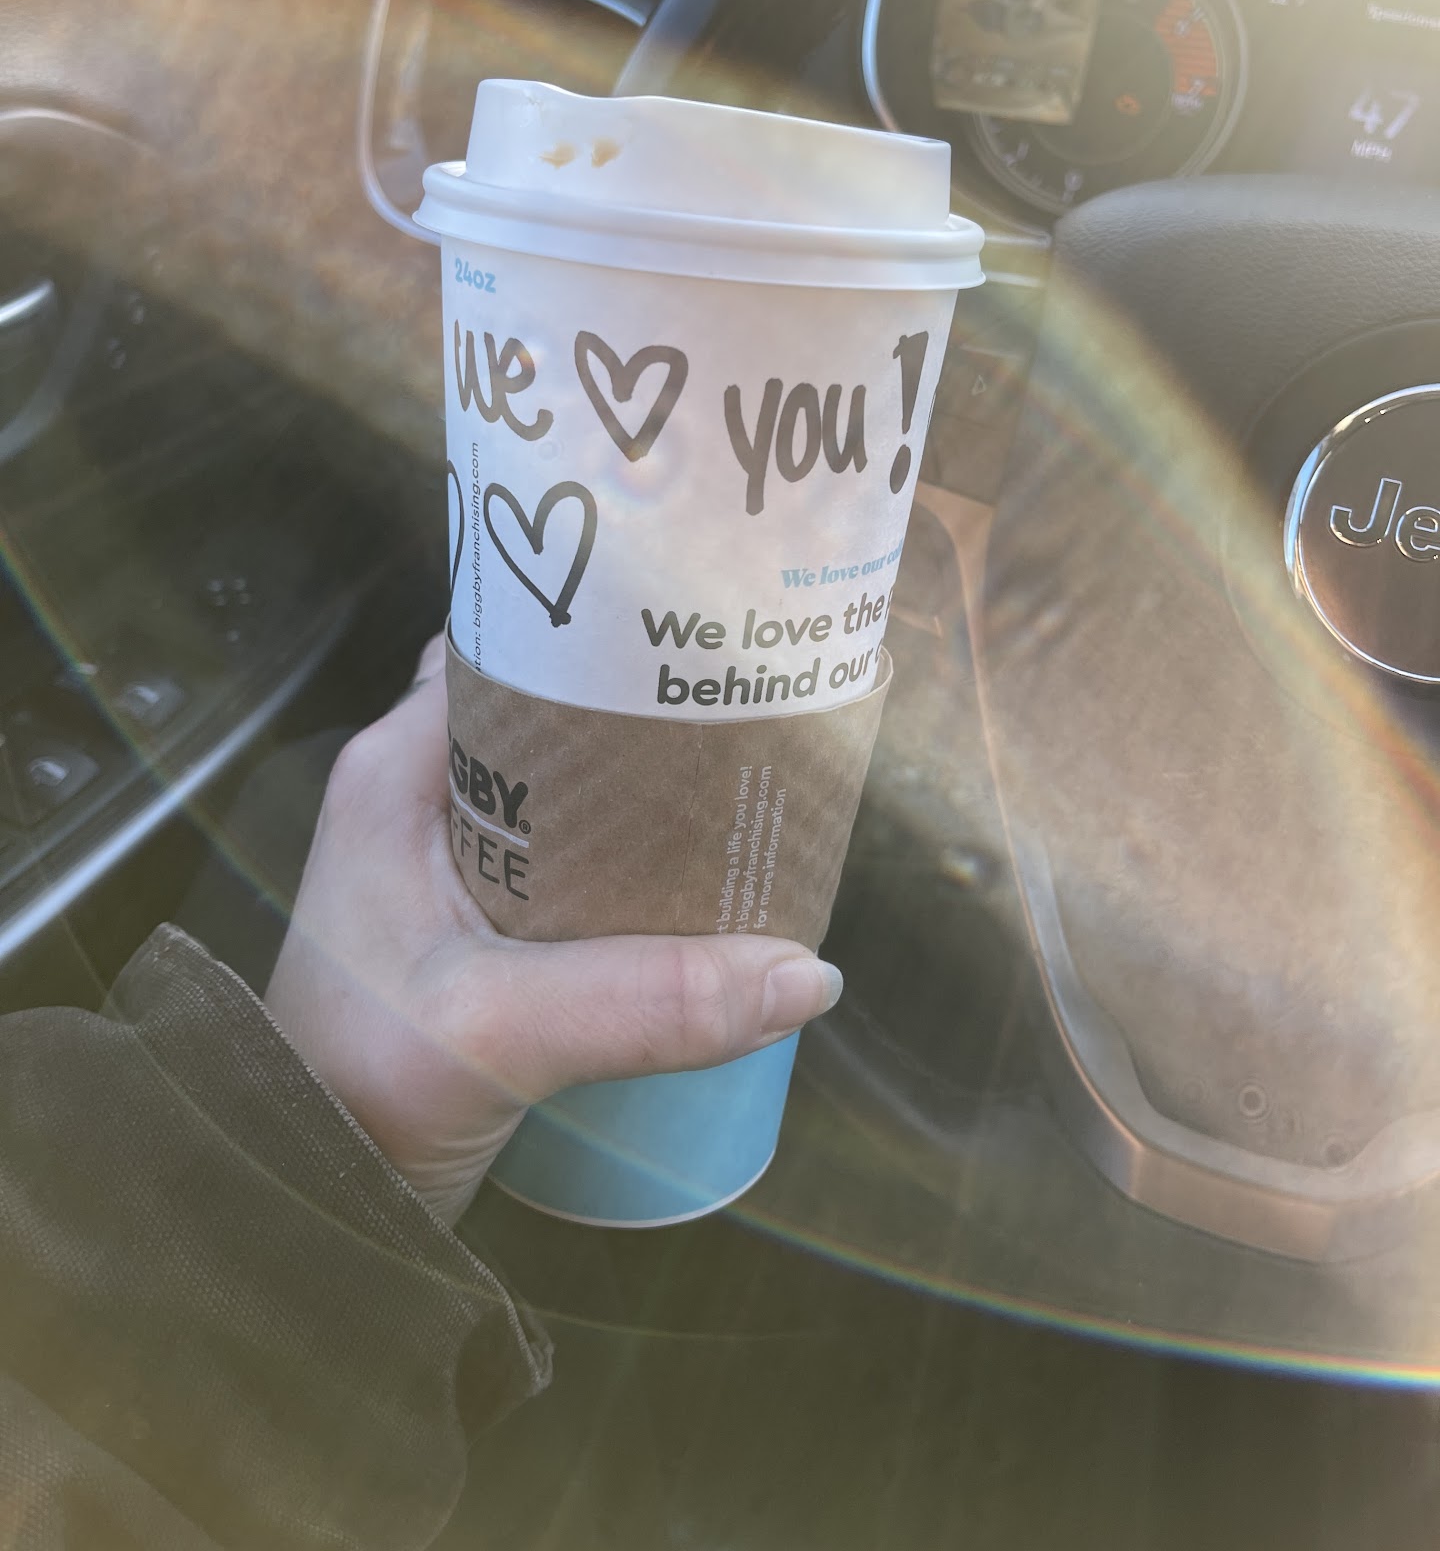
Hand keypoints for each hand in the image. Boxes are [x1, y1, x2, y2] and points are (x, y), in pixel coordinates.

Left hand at [265, 637, 842, 1224]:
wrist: (295, 1206)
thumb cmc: (354, 1088)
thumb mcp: (499, 1030)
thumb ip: (646, 1001)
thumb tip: (806, 974)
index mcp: (399, 771)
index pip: (514, 650)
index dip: (610, 636)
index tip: (710, 643)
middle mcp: (422, 801)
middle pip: (559, 722)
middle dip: (655, 725)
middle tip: (761, 727)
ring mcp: (449, 873)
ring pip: (574, 802)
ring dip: (654, 809)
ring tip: (755, 805)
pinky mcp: (476, 940)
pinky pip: (577, 873)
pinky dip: (638, 877)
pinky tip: (709, 898)